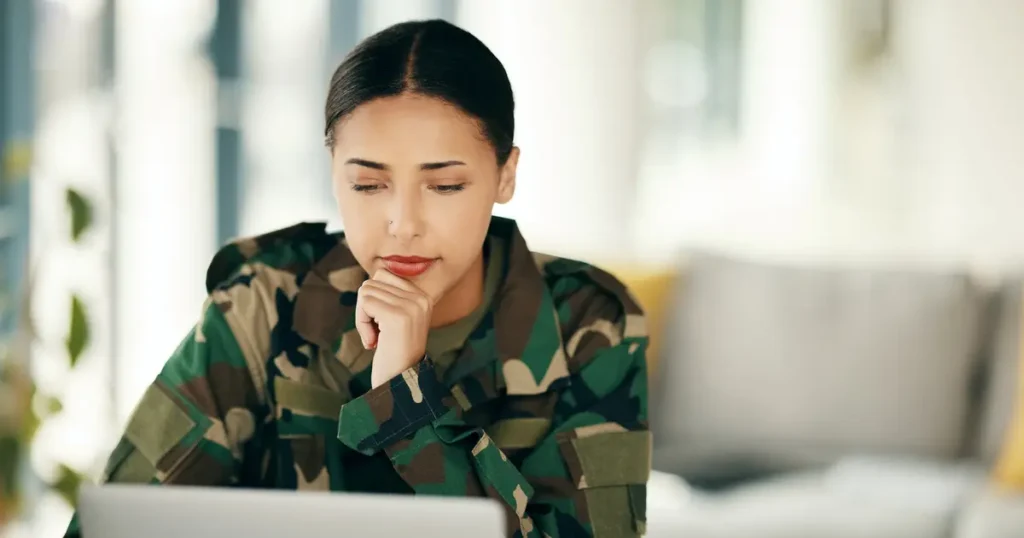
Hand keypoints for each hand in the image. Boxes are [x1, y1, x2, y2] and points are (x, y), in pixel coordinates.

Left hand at [356, 269, 432, 388]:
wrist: (400, 383)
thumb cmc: (394, 353)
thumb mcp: (399, 318)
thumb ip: (392, 295)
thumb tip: (379, 270)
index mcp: (424, 297)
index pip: (383, 274)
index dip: (373, 298)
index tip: (382, 323)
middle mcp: (421, 298)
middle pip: (372, 282)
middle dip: (366, 308)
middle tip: (377, 333)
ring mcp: (411, 307)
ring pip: (365, 291)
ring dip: (363, 318)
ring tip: (376, 338)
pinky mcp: (396, 316)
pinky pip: (364, 304)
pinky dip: (361, 324)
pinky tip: (373, 342)